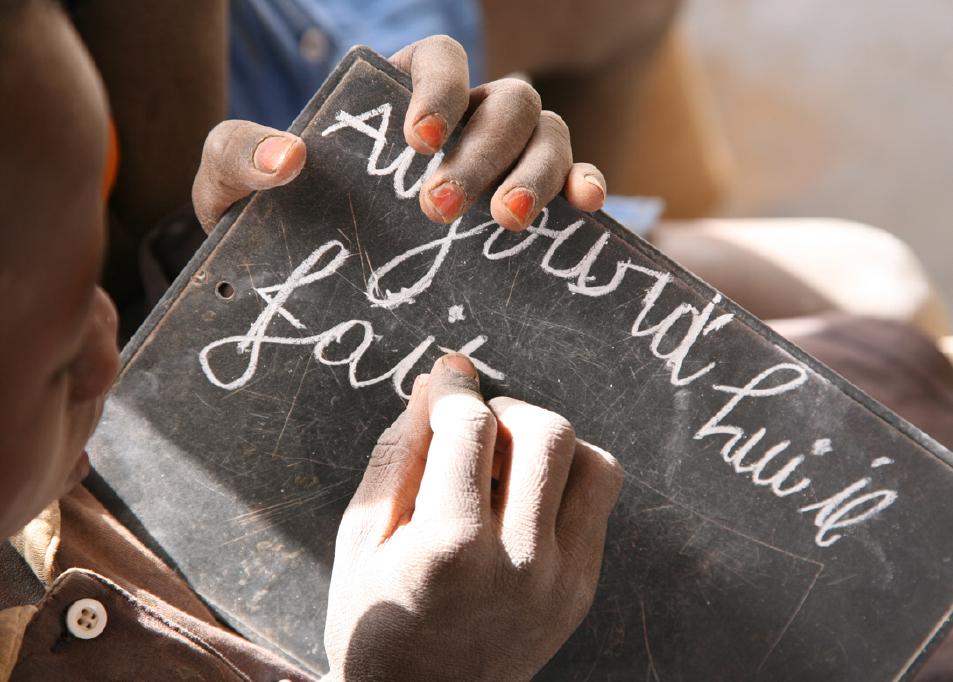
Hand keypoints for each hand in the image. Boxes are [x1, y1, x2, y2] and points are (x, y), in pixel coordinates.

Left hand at [191, 35, 606, 233]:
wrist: (300, 277)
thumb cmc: (270, 219)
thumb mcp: (229, 186)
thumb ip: (237, 156)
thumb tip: (286, 157)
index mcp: (400, 95)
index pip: (440, 59)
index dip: (439, 90)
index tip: (415, 142)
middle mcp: (463, 119)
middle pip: (506, 101)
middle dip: (482, 152)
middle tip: (440, 210)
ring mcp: (502, 160)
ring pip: (548, 134)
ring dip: (537, 172)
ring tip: (507, 224)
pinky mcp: (526, 204)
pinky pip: (572, 178)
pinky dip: (585, 185)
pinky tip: (582, 209)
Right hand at [323, 355, 623, 680]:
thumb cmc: (375, 623)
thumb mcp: (361, 537)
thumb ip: (397, 452)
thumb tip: (435, 383)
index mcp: (450, 548)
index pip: (470, 429)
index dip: (455, 389)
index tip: (447, 375)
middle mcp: (519, 563)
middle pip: (548, 433)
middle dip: (506, 409)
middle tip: (475, 425)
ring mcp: (561, 581)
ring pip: (593, 463)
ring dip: (550, 443)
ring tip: (508, 461)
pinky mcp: (582, 590)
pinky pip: (598, 502)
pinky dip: (567, 480)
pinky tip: (525, 497)